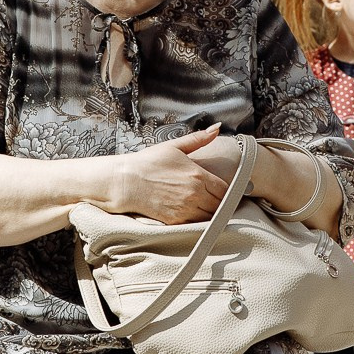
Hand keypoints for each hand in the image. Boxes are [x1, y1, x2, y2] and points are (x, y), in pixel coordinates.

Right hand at [110, 125, 229, 224]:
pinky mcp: (175, 221)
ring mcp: (185, 210)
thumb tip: (217, 128)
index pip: (225, 189)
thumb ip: (198, 139)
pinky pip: (196, 225)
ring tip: (205, 206)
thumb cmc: (149, 162)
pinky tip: (193, 213)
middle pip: (220, 204)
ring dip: (211, 213)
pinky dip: (198, 220)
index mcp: (198, 175)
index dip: (227, 190)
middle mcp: (195, 194)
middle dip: (220, 202)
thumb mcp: (174, 146)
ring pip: (210, 217)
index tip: (223, 189)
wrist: (126, 181)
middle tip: (216, 199)